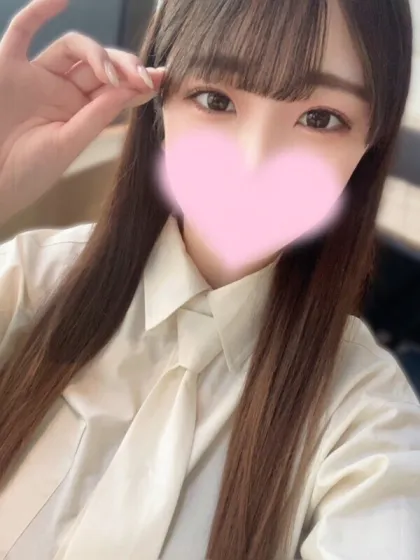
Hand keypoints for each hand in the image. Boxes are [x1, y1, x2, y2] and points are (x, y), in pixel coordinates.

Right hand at [0, 0, 164, 224]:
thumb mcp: (68, 145)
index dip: (137, 82)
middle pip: (99, 64)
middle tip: (143, 77)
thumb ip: (96, 116)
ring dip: (97, 53)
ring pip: (72, 47)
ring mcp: (36, 76)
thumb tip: (129, 89)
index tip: (161, 78)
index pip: (114, 89)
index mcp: (80, 113)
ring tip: (112, 75)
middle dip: (125, 66)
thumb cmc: (28, 171)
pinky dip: (38, 12)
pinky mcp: (8, 66)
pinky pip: (22, 31)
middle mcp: (62, 91)